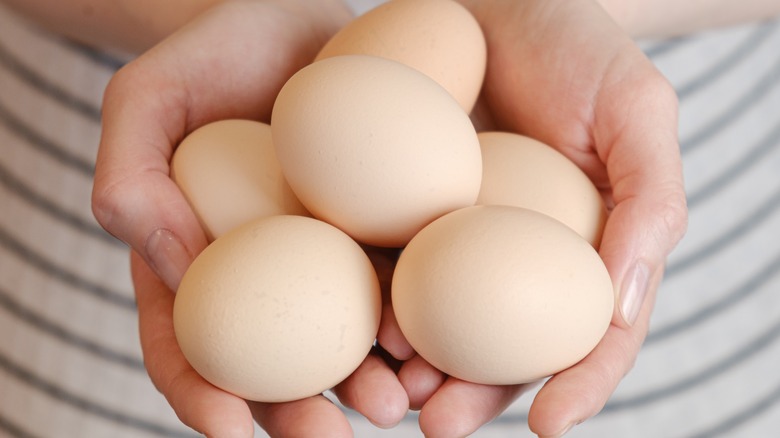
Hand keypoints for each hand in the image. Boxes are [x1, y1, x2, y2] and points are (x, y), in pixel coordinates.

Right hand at [93, 1, 407, 434]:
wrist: (295, 19)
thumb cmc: (212, 54)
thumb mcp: (149, 98)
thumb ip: (132, 173)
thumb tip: (157, 254)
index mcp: (200, 258)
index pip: (189, 342)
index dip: (203, 393)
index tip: (232, 430)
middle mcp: (268, 272)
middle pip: (275, 362)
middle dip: (298, 410)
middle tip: (331, 435)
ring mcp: (331, 256)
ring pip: (345, 338)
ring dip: (368, 382)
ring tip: (399, 402)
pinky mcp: (386, 229)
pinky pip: (402, 282)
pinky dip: (417, 321)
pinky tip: (439, 341)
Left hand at [376, 0, 688, 435]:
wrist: (501, 0)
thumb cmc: (581, 50)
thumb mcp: (638, 113)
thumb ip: (648, 204)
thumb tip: (620, 306)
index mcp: (582, 250)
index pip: (588, 335)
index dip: (577, 386)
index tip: (550, 425)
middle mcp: (517, 258)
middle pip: (500, 347)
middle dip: (472, 396)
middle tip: (437, 425)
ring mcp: (455, 239)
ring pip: (437, 320)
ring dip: (412, 366)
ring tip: (387, 389)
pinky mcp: (400, 209)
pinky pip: (387, 261)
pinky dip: (372, 300)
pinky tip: (354, 320)